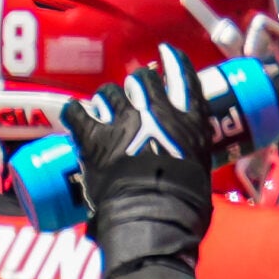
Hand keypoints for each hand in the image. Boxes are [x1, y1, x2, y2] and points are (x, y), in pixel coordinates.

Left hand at [61, 46, 214, 278]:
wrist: (154, 224)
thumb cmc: (186, 211)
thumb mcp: (201, 175)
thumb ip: (190, 158)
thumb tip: (183, 164)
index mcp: (189, 124)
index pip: (183, 78)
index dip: (174, 62)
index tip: (167, 53)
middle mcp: (156, 115)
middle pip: (142, 80)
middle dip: (138, 83)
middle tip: (135, 93)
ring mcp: (122, 124)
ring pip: (109, 93)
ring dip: (109, 99)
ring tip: (107, 110)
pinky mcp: (93, 138)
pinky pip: (77, 112)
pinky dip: (77, 113)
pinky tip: (77, 116)